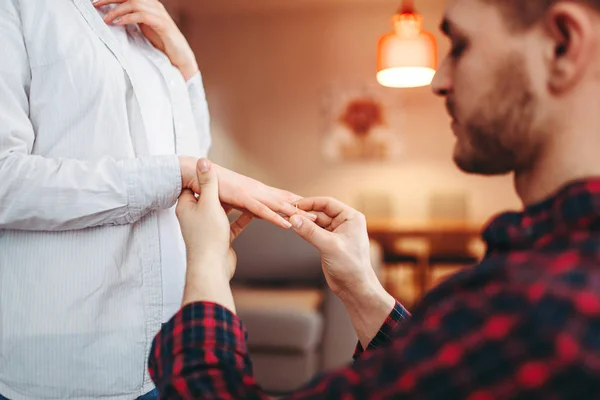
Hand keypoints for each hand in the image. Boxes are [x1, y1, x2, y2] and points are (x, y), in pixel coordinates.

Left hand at [93, 0, 198, 79]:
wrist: (181, 57)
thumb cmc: (163, 44)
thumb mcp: (144, 29)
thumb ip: (133, 20)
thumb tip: (114, 18)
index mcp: (150, 6)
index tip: (96, 2)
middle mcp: (155, 6)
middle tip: (95, 5)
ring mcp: (159, 14)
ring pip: (134, 3)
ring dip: (117, 10)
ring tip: (106, 19)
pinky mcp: (162, 24)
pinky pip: (142, 15)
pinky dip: (128, 18)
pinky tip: (119, 23)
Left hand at [176, 159, 252, 310]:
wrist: (212, 267)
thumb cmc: (208, 236)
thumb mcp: (209, 203)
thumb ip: (208, 182)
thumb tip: (201, 160)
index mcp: (188, 206)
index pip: (194, 186)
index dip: (204, 177)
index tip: (215, 168)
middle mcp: (196, 216)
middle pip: (212, 198)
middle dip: (224, 190)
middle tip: (235, 180)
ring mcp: (208, 228)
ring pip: (224, 211)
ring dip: (236, 205)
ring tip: (249, 195)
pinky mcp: (220, 238)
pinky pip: (233, 224)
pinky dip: (242, 219)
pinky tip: (254, 214)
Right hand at [179, 156, 315, 228]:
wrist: (195, 173)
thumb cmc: (212, 187)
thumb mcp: (232, 200)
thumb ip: (242, 206)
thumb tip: (248, 213)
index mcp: (256, 191)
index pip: (281, 198)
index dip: (297, 204)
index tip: (313, 210)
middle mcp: (257, 191)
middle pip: (286, 201)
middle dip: (304, 209)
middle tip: (322, 217)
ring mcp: (251, 194)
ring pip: (279, 206)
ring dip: (296, 213)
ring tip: (312, 220)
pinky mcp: (242, 198)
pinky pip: (262, 211)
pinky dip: (275, 218)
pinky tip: (287, 223)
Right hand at [290, 197, 395, 347]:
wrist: (354, 288)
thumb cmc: (350, 266)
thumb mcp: (329, 246)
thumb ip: (311, 231)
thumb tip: (293, 218)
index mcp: (351, 217)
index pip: (327, 203)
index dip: (310, 202)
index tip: (294, 205)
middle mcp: (345, 222)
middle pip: (320, 211)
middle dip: (305, 213)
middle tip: (287, 213)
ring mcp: (336, 232)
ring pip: (316, 222)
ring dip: (303, 222)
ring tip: (288, 220)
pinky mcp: (329, 242)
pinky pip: (315, 231)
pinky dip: (305, 230)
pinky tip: (295, 229)